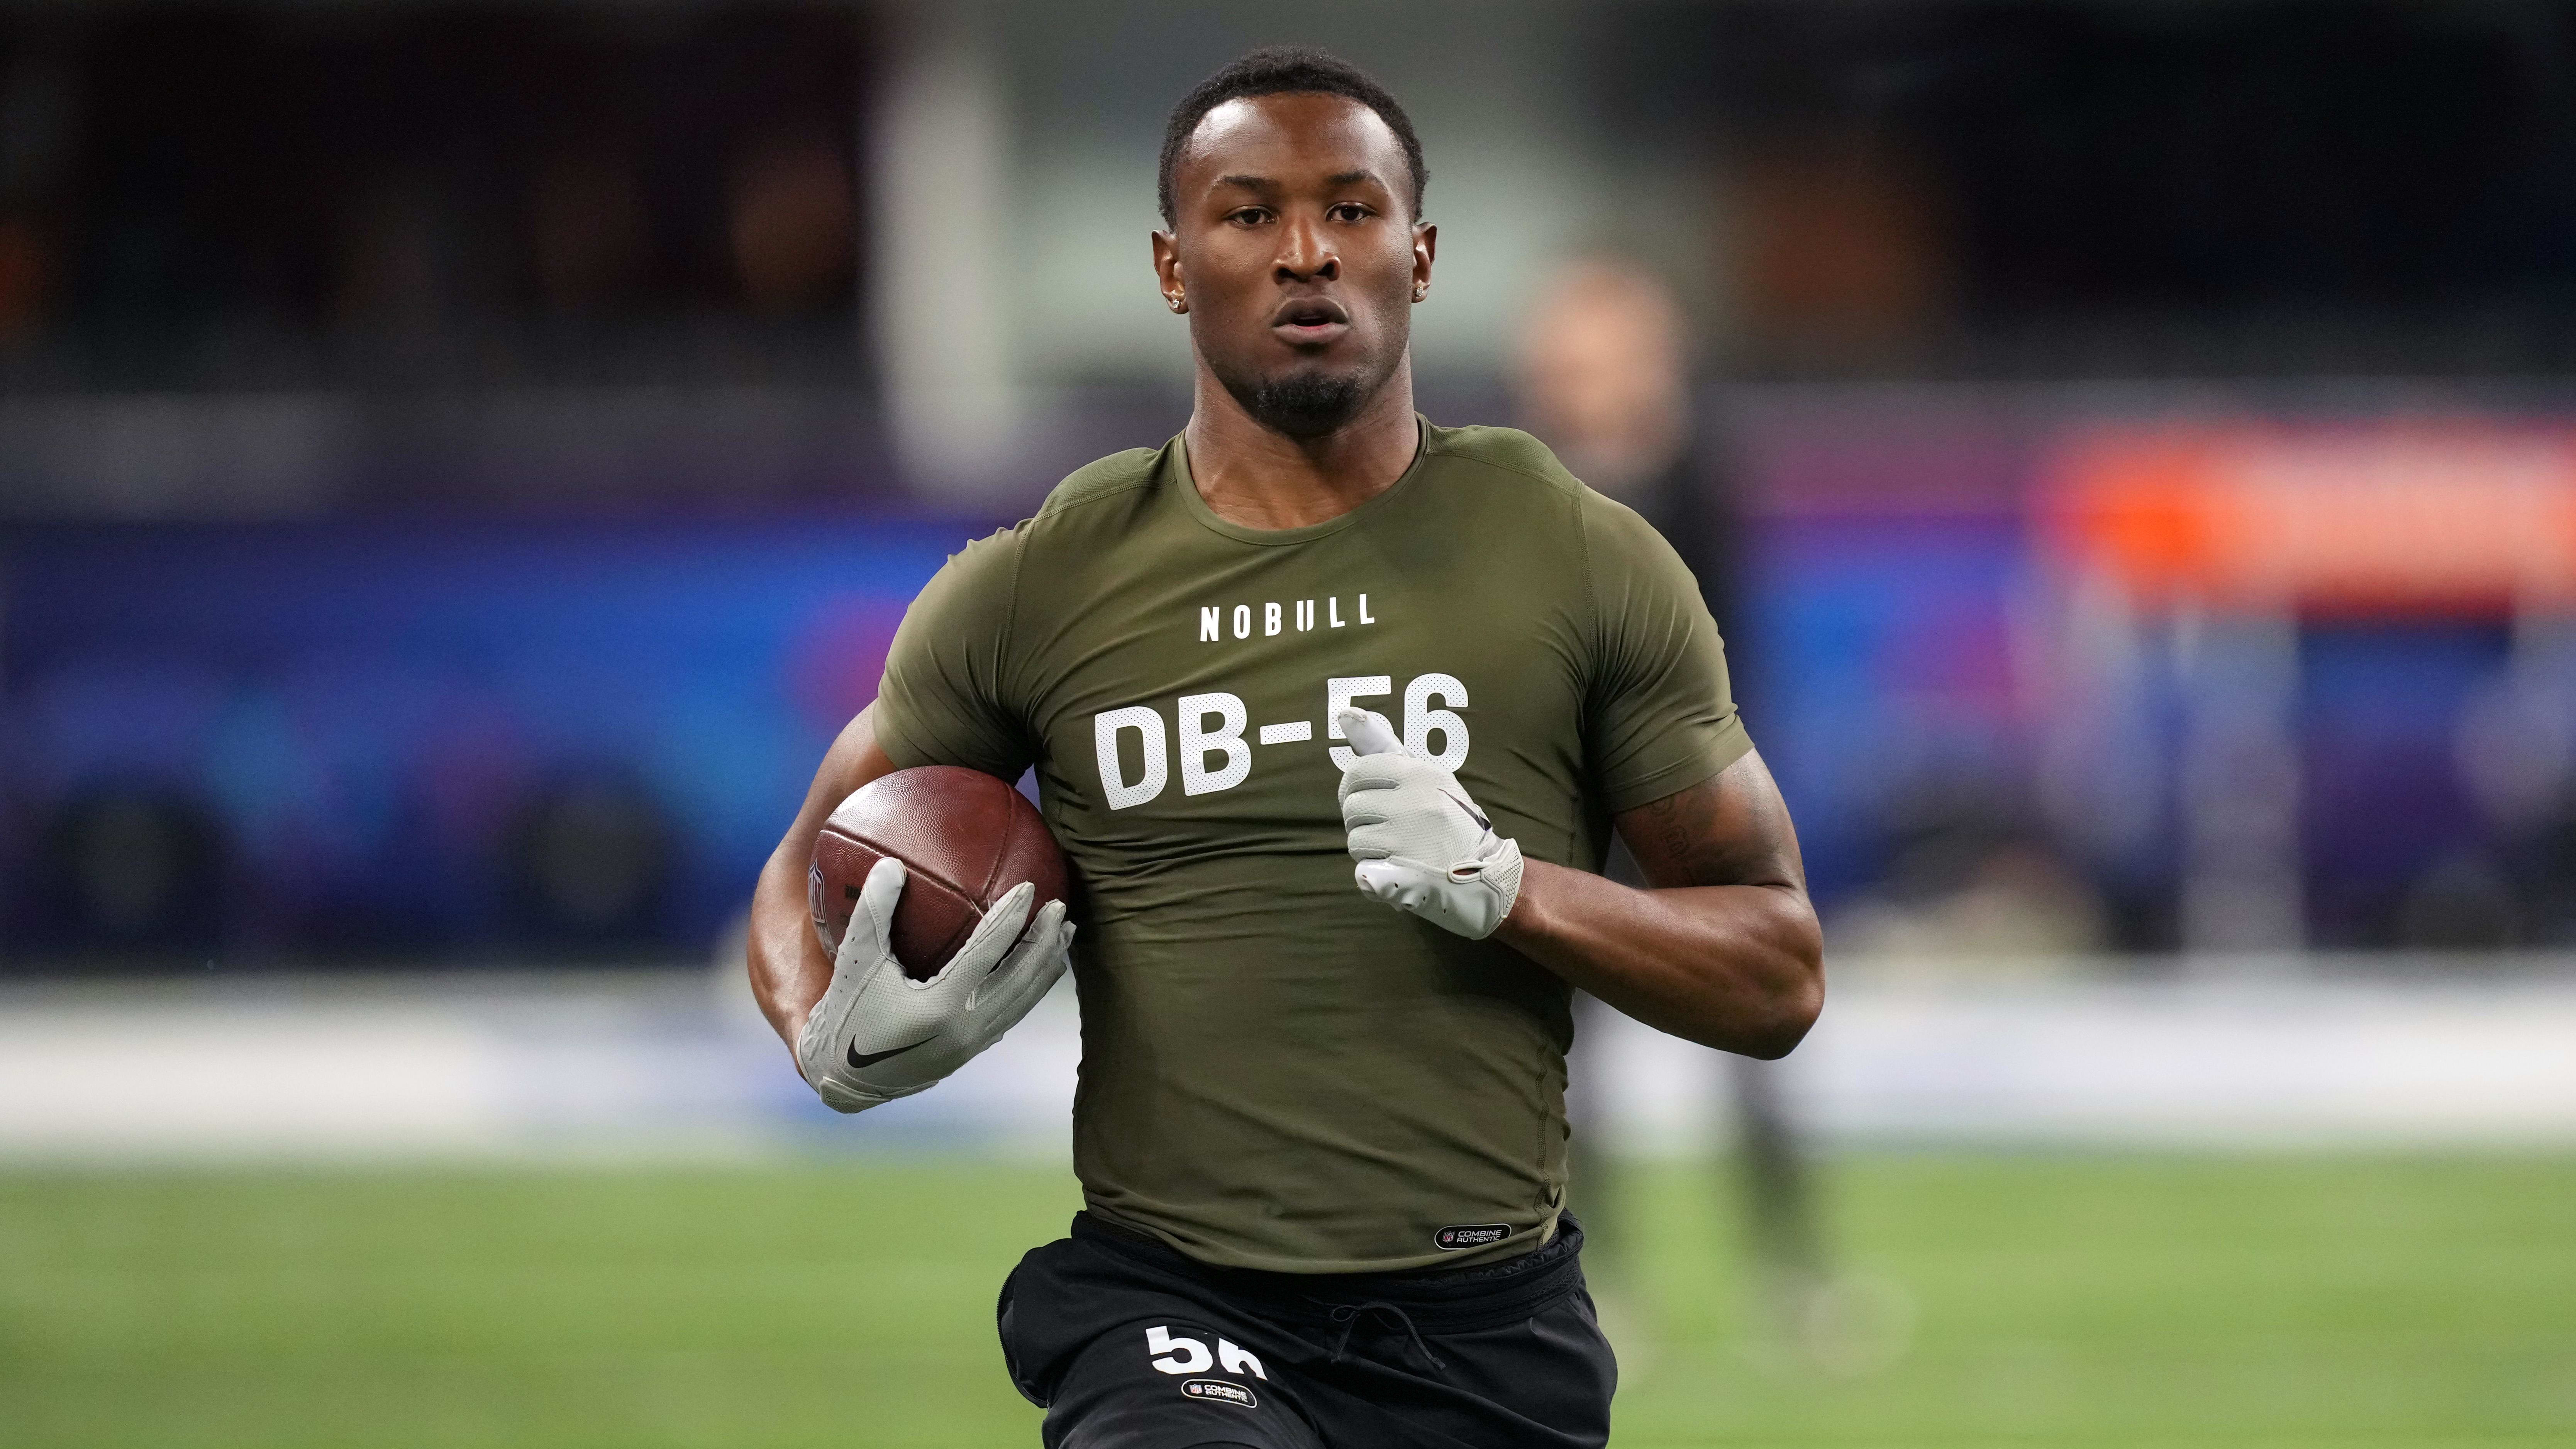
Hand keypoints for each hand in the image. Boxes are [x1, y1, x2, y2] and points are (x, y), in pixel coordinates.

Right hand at [794, 857, 1072, 1112]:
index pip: (987, 954)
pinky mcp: (972, 1051)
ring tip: (1064, 932)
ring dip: (1046, 964)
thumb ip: (873, 912)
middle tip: (1061, 905)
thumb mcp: (855, 962)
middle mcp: (964, 1029)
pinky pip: (1013, 1013)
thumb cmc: (847, 1015)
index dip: (1010, 918)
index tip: (1030, 887)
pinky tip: (1040, 968)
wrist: (843, 1080)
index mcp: (939, 1007)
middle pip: (1020, 979)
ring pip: (1023, 1000)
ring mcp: (972, 1044)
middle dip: (1044, 941)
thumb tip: (892, 863)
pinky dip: (1032, 988)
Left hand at [1334, 707, 1523, 939]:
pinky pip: (1362, 871)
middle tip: (1389, 830)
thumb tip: (1346, 714)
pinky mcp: (1405, 876)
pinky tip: (1396, 873)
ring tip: (1399, 851)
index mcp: (1420, 775)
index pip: (1358, 771)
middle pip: (1352, 808)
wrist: (1490, 875)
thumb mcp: (1428, 778)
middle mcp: (1414, 804)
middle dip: (1362, 821)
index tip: (1368, 799)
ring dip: (1369, 850)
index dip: (1354, 789)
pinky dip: (1373, 877)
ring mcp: (1409, 841)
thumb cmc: (1452, 822)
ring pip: (1355, 841)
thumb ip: (1385, 747)